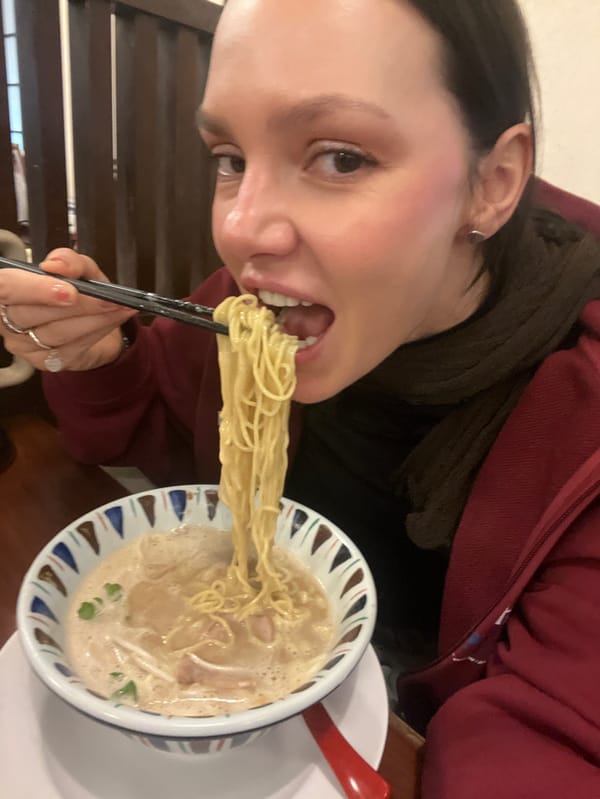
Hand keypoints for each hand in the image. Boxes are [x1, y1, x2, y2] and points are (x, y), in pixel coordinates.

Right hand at [0, 248, 136, 371]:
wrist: (96, 324)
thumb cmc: (79, 294)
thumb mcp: (79, 269)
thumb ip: (69, 261)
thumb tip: (57, 265)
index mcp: (9, 289)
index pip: (4, 287)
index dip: (33, 289)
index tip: (68, 289)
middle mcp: (8, 319)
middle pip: (29, 314)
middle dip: (74, 304)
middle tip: (106, 298)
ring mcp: (24, 344)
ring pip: (55, 332)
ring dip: (93, 318)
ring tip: (118, 306)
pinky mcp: (46, 362)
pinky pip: (71, 347)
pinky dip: (98, 330)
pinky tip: (114, 319)